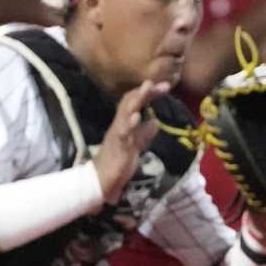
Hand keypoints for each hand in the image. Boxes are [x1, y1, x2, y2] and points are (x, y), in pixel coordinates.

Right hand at [93, 81, 167, 202]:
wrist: (100, 181)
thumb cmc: (117, 163)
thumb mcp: (135, 146)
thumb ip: (144, 134)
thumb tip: (156, 122)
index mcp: (124, 124)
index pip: (135, 103)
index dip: (149, 93)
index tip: (166, 86)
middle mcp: (119, 124)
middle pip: (130, 101)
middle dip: (146, 91)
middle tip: (163, 84)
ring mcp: (117, 134)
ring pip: (125, 112)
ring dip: (137, 99)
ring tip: (147, 87)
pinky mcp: (116, 146)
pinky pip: (122, 132)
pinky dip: (129, 123)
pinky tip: (137, 116)